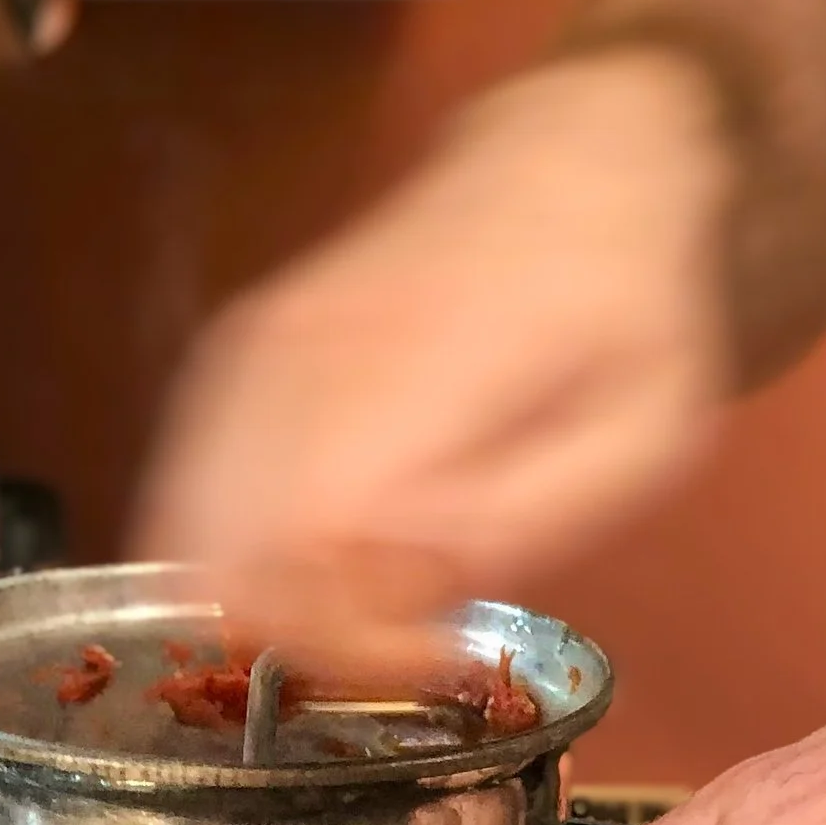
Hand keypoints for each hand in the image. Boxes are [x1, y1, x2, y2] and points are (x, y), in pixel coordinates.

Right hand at [130, 52, 731, 667]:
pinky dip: (232, 554)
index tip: (428, 655)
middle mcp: (311, 349)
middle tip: (397, 642)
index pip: (312, 537)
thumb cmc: (620, 310)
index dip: (351, 637)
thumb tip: (409, 589)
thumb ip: (524, 519)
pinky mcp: (235, 356)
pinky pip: (190, 486)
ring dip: (263, 601)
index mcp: (418, 366)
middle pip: (230, 549)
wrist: (565, 169)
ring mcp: (258, 346)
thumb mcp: (635, 432)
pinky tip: (306, 568)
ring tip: (362, 606)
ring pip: (193, 526)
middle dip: (307, 634)